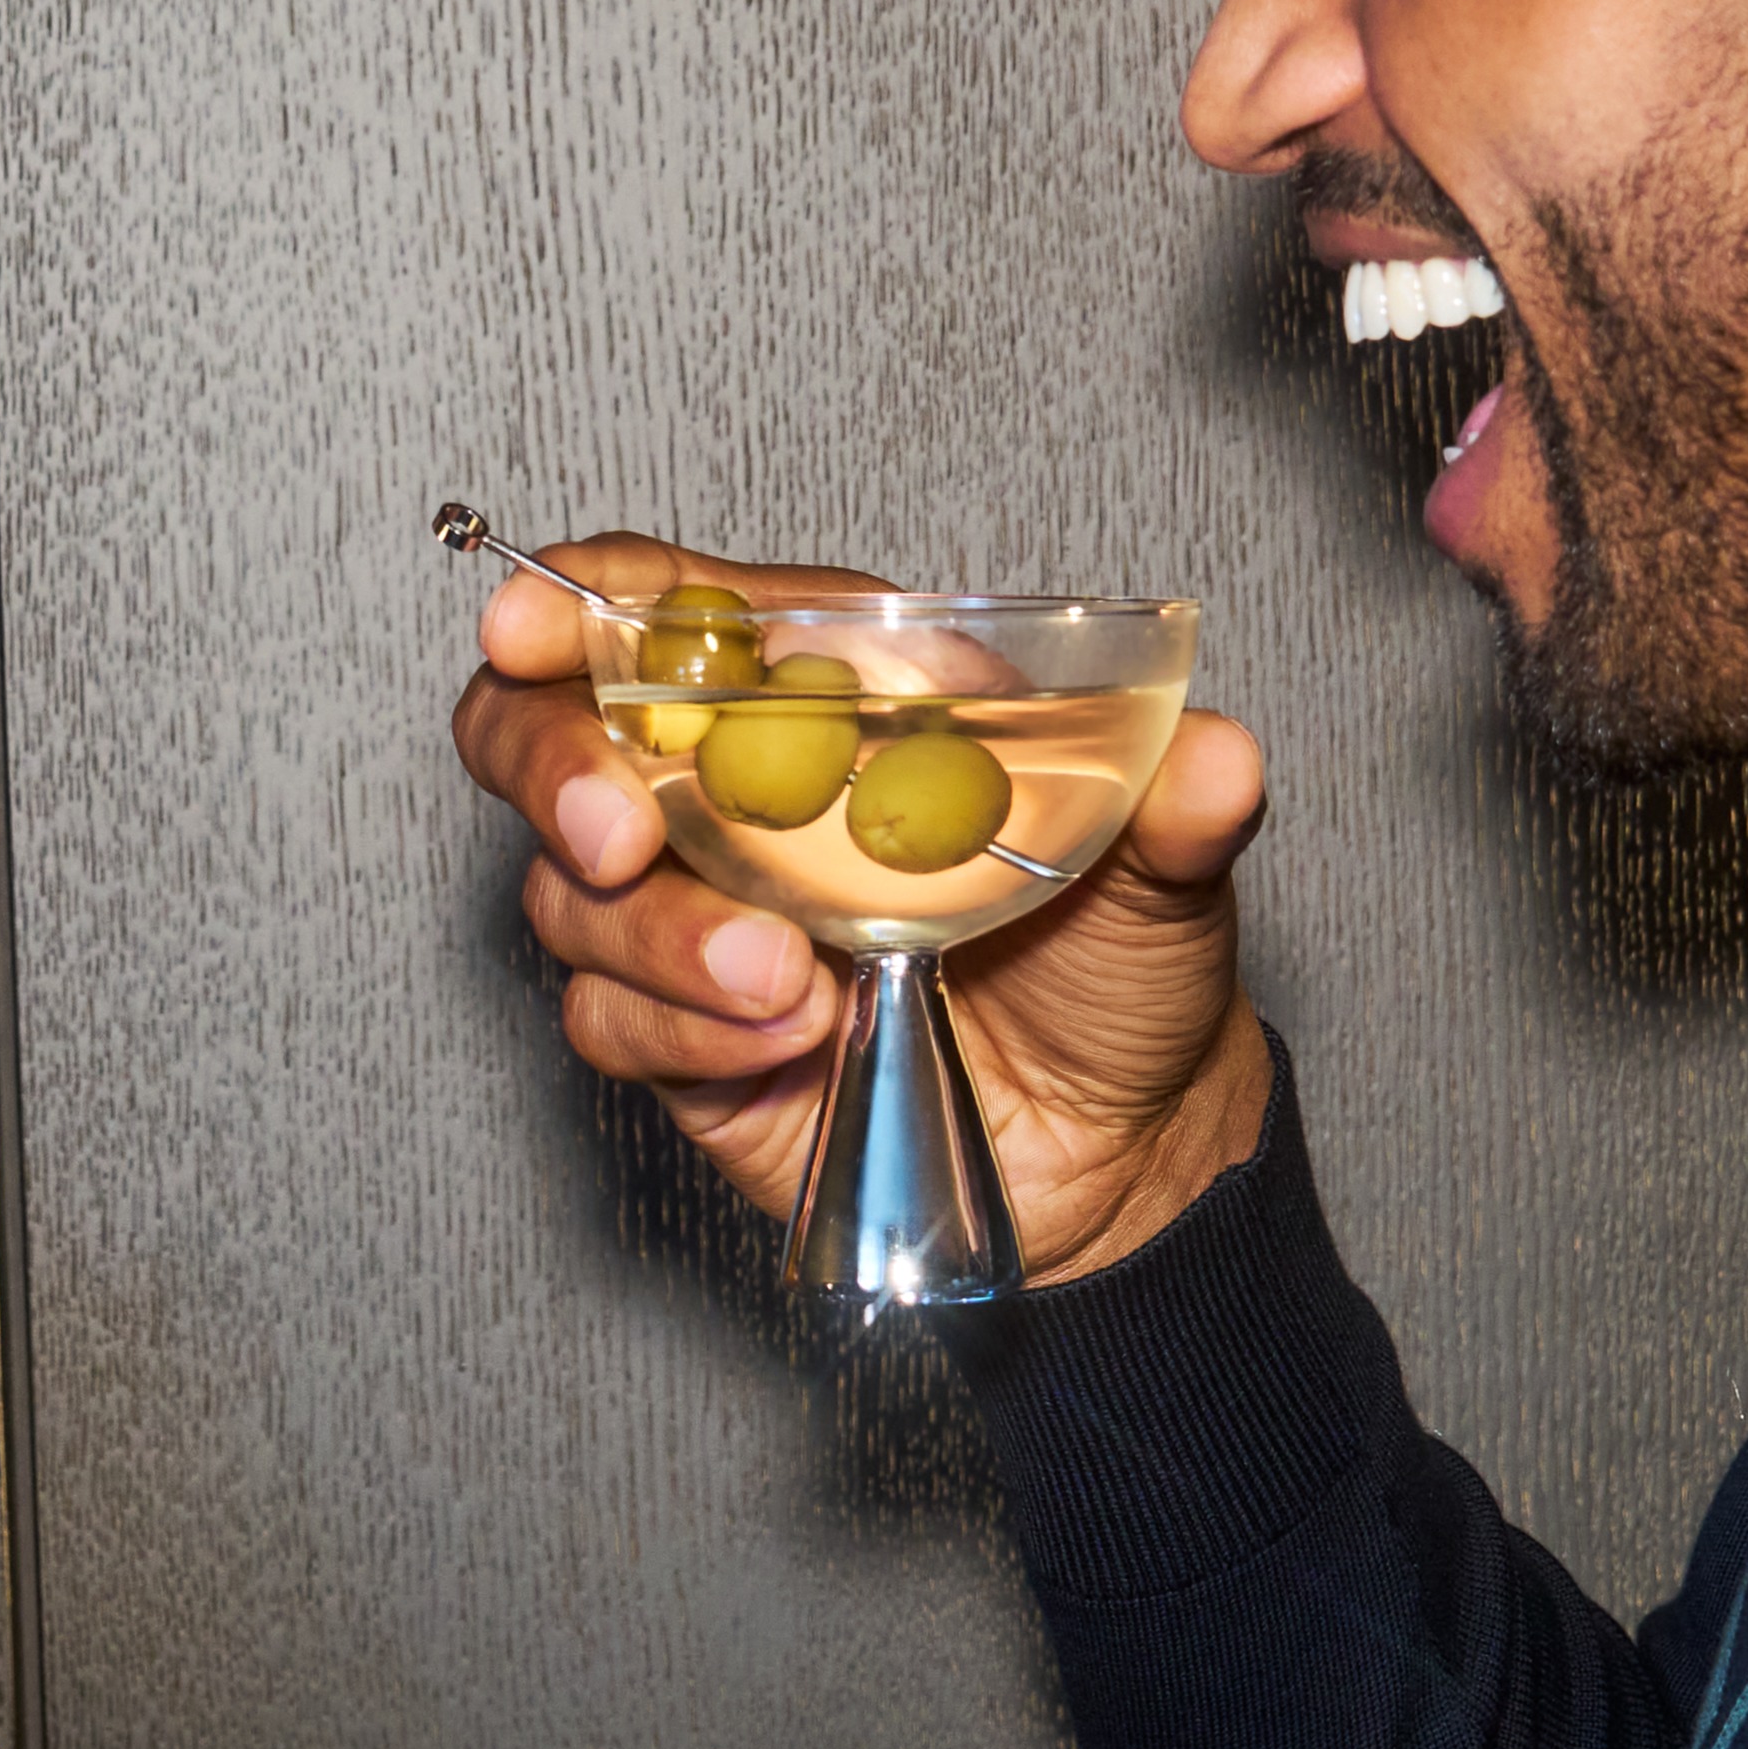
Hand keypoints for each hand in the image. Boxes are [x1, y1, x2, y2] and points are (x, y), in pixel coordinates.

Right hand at [450, 529, 1277, 1281]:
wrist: (1114, 1145)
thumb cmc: (1118, 963)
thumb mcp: (1166, 865)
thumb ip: (1180, 801)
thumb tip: (1217, 759)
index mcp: (826, 697)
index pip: (668, 614)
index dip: (580, 603)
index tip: (530, 624)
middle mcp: (730, 792)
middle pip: (550, 730)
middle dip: (553, 766)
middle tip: (615, 834)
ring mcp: (688, 913)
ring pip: (570, 896)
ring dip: (657, 938)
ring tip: (788, 982)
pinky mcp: (672, 1032)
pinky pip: (606, 1016)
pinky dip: (682, 1029)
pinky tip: (788, 1040)